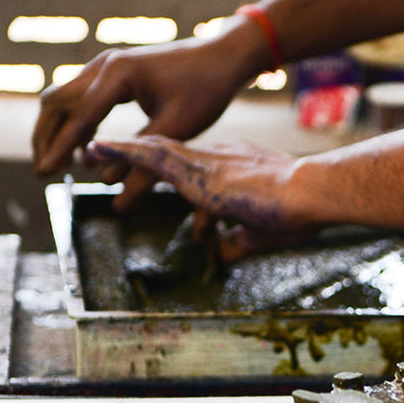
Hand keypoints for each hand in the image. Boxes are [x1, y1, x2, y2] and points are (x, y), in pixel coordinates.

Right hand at [32, 23, 265, 206]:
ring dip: (56, 130)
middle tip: (43, 173)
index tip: (44, 174)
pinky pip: (79, 96)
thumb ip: (144, 164)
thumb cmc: (204, 90)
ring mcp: (105, 64)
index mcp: (119, 74)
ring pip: (63, 97)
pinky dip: (74, 121)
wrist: (221, 56)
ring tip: (59, 165)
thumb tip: (118, 200)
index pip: (78, 117)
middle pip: (57, 102)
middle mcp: (105, 64)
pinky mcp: (111, 71)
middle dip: (46, 138)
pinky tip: (84, 150)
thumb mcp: (177, 130)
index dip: (59, 148)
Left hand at [86, 136, 312, 252]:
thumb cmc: (300, 212)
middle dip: (140, 153)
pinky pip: (150, 157)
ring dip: (123, 150)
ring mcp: (207, 161)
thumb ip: (240, 242)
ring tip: (92, 149)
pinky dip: (122, 153)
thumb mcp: (262, 232)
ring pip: (155, 150)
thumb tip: (223, 254)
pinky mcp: (197, 172)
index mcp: (238, 166)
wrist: (310, 192)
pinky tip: (99, 148)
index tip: (156, 168)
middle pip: (170, 151)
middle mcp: (219, 156)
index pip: (198, 166)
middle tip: (110, 151)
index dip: (173, 167)